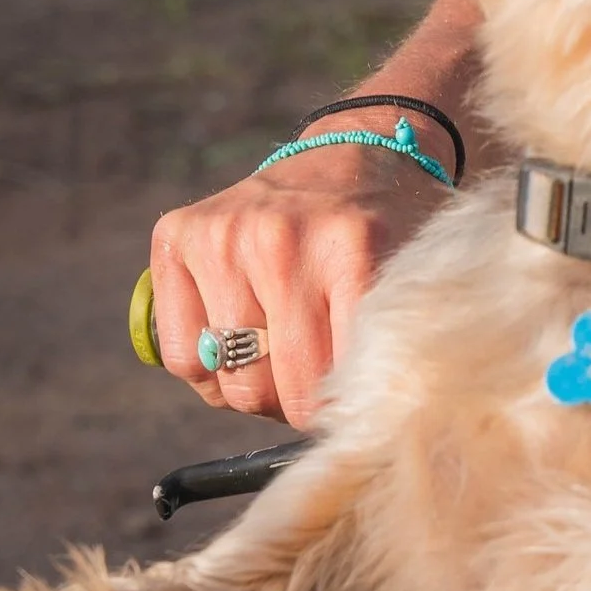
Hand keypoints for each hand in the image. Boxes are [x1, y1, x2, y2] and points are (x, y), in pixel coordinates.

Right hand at [147, 144, 448, 426]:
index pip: (331, 381)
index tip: (351, 403)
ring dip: (256, 386)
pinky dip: (207, 370)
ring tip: (285, 352)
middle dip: (298, 402)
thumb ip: (386, 347)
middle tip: (317, 377)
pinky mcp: (179, 235)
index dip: (340, 409)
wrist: (358, 148)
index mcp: (353, 245)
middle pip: (274, 389)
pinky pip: (179, 356)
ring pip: (226, 380)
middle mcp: (282, 236)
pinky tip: (241, 335)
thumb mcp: (412, 275)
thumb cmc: (389, 228)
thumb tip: (350, 441)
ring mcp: (225, 234)